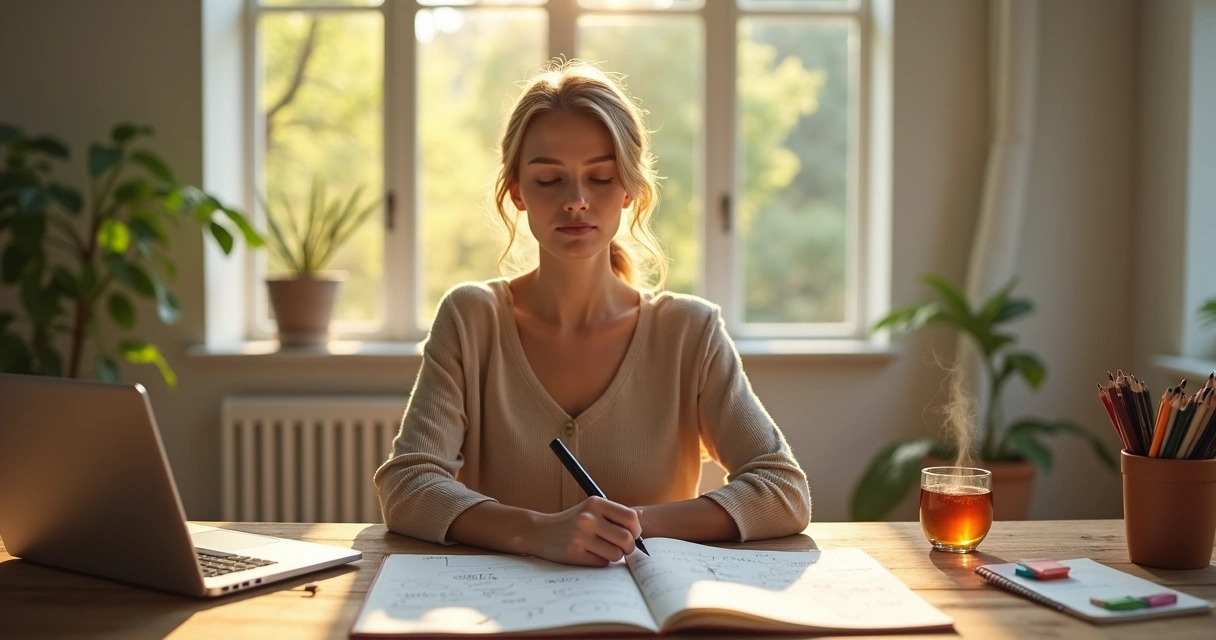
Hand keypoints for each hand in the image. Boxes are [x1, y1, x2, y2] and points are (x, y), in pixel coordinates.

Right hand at [526, 496, 641, 565]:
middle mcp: (588, 518)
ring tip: (605, 551)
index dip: (637, 530)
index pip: (630, 518)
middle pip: (626, 538)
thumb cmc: (572, 521)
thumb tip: (641, 515)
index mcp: (596, 503)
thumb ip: (615, 512)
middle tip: (623, 548)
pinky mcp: (574, 553)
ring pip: (616, 554)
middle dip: (629, 547)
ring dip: (615, 556)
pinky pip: (601, 563)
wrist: (540, 532)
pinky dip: (601, 562)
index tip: (632, 535)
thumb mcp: (591, 509)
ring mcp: (580, 536)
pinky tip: (591, 555)